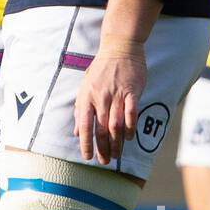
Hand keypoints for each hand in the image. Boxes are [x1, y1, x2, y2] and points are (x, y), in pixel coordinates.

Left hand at [74, 45, 146, 164]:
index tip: (87, 157)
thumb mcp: (85, 87)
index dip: (86, 143)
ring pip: (116, 124)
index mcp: (87, 97)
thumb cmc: (101, 70)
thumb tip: (77, 132)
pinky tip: (129, 137)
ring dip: (116, 143)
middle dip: (103, 148)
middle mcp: (101, 97)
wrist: (120, 48)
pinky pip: (131, 113)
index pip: (85, 125)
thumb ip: (81, 110)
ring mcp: (117, 94)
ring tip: (117, 155)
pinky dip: (130, 127)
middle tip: (105, 161)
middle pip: (101, 129)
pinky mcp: (133, 91)